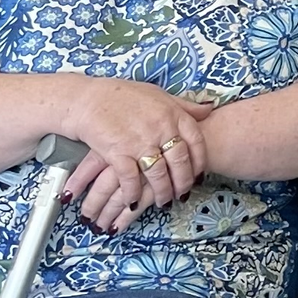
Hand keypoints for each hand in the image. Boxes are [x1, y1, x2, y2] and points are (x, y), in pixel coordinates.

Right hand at [63, 79, 216, 233]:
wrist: (88, 100)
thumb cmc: (123, 96)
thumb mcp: (159, 95)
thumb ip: (184, 105)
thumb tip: (209, 109)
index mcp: (173, 114)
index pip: (196, 142)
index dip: (200, 162)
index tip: (199, 175)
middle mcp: (160, 128)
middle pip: (180, 162)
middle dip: (183, 182)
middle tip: (183, 194)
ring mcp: (139, 141)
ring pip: (158, 174)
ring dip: (162, 192)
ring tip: (164, 202)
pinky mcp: (117, 153)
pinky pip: (130, 179)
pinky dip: (133, 193)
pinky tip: (134, 202)